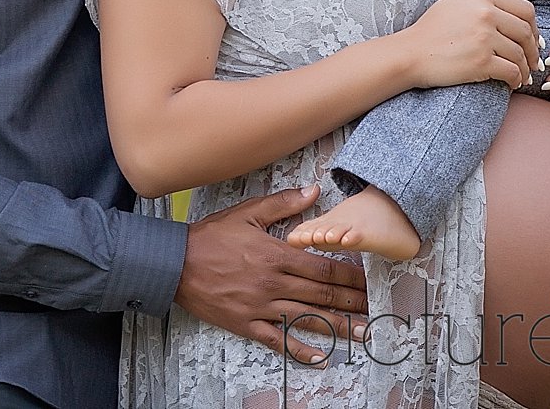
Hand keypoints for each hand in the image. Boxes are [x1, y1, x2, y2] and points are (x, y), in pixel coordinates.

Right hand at [174, 184, 368, 365]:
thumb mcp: (247, 213)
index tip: (367, 280)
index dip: (349, 275)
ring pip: (306, 318)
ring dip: (337, 326)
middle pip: (321, 294)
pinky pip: (277, 339)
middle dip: (351, 301)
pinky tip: (318, 356)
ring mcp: (260, 306)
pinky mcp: (246, 323)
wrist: (175, 264)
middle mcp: (273, 283)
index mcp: (276, 255)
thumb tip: (313, 192)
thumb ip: (283, 203)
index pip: (323, 266)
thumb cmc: (210, 237)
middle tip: (373, 308)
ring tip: (361, 333)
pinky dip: (298, 349)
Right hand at [397, 0, 542, 89]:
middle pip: (526, 32)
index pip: (525, 10)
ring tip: (522, 76)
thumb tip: (514, 16)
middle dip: (533, 50)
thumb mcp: (455, 2)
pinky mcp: (482, 61)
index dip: (534, 27)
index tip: (533, 40)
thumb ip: (483, 2)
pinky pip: (512, 72)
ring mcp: (484, 37)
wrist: (410, 53)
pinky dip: (516, 80)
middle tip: (533, 62)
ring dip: (525, 69)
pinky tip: (513, 84)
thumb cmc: (431, 30)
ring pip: (520, 54)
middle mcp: (486, 14)